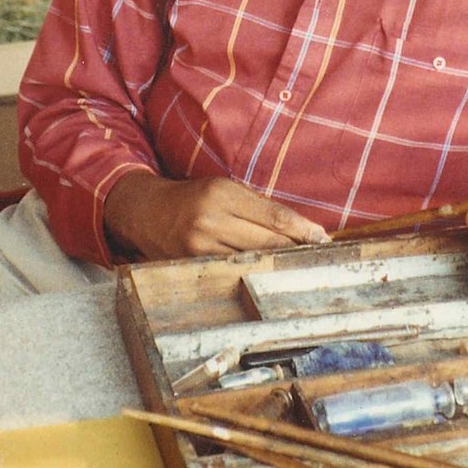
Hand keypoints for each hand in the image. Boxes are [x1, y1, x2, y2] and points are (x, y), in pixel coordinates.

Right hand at [104, 170, 329, 261]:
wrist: (146, 212)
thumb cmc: (193, 198)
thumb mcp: (224, 189)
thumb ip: (257, 207)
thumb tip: (298, 228)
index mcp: (222, 193)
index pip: (272, 215)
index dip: (301, 230)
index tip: (321, 239)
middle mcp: (210, 220)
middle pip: (266, 242)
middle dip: (294, 251)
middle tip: (317, 257)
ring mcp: (199, 247)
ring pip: (250, 262)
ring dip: (275, 266)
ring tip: (296, 270)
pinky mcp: (191, 267)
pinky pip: (230, 273)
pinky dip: (250, 275)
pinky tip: (265, 278)